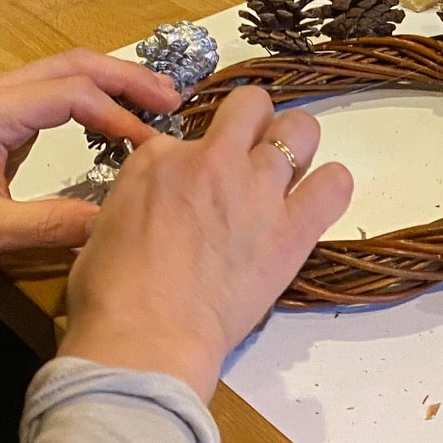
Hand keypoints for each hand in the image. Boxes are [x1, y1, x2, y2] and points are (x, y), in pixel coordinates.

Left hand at [0, 51, 184, 269]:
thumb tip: (112, 223)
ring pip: (69, 67)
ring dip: (116, 79)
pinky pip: (59, 83)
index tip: (151, 146)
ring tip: (159, 99)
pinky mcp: (3, 106)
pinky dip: (97, 90)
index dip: (118, 116)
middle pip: (76, 64)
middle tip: (174, 100)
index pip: (72, 95)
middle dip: (128, 78)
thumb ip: (50, 225)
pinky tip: (122, 112)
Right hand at [59, 85, 352, 402]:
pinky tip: (315, 202)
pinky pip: (335, 184)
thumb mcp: (106, 223)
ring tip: (287, 175)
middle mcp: (213, 160)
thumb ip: (142, 197)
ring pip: (301, 130)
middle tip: (250, 156)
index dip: (192, 161)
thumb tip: (162, 205)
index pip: (185, 137)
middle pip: (252, 106)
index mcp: (158, 157)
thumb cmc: (111, 294)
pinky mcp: (293, 228)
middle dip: (254, 123)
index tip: (191, 189)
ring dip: (296, 146)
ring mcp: (257, 189)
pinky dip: (330, 187)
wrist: (145, 336)